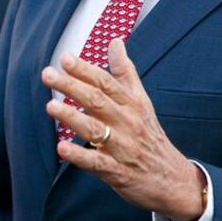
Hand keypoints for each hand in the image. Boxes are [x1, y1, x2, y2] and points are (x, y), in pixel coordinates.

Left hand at [42, 38, 204, 220]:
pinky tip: (61, 148)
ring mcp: (123, 147)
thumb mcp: (142, 101)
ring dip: (71, 118)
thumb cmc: (150, 135)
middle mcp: (128, 122)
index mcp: (132, 103)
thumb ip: (125, 72)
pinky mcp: (118, 171)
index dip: (85, 69)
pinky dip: (79, 155)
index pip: (106, 82)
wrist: (174, 179)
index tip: (65, 58)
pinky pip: (96, 163)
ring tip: (50, 107)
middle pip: (97, 101)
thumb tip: (114, 41)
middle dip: (71, 86)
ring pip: (95, 130)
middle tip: (48, 75)